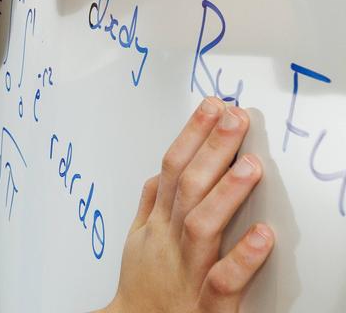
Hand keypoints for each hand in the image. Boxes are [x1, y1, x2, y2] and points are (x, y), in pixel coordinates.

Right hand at [102, 98, 273, 312]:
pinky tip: (263, 237)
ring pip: (202, 226)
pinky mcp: (206, 304)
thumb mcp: (137, 241)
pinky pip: (223, 280)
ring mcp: (187, 270)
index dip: (192, 135)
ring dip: (225, 194)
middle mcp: (170, 241)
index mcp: (158, 224)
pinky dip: (241, 258)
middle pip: (187, 187)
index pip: (172, 168)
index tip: (213, 107)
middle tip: (233, 118)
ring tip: (250, 165)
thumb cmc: (142, 288)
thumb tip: (157, 173)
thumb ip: (149, 206)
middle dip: (210, 148)